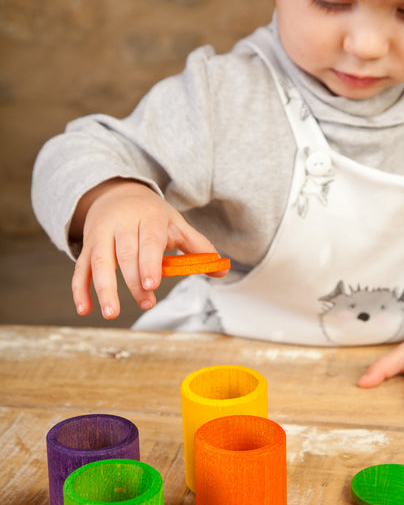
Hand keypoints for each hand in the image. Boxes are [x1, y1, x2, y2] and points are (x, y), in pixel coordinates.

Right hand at [71, 179, 226, 318]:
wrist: (117, 192)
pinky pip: (80, 268)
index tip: (151, 284)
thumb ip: (198, 247)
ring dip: (103, 289)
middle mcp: (121, 225)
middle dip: (133, 281)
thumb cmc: (152, 215)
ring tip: (110, 313)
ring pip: (99, 262)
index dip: (149, 262)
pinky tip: (84, 309)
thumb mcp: (176, 224)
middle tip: (146, 303)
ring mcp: (100, 235)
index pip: (148, 241)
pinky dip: (79, 289)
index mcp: (148, 218)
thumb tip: (221, 271)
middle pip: (125, 254)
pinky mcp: (87, 246)